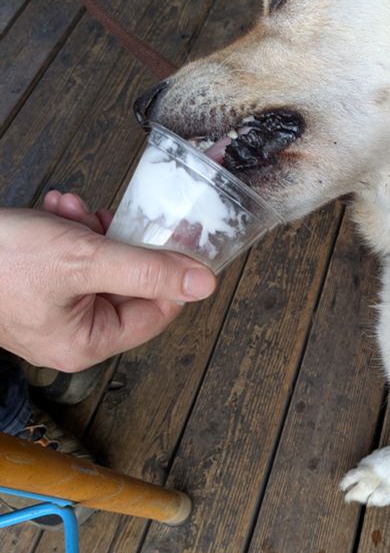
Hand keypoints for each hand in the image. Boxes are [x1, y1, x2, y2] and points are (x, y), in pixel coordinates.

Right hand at [0, 193, 216, 371]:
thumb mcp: (85, 258)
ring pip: (99, 263)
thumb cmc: (0, 261)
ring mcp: (54, 312)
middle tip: (103, 217)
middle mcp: (74, 335)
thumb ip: (148, 269)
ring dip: (89, 230)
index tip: (176, 234)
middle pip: (128, 282)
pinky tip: (55, 210)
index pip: (159, 310)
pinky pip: (71, 259)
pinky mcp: (37, 289)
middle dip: (118, 241)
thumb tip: (204, 282)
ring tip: (69, 211)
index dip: (168, 270)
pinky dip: (67, 231)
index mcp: (89, 342)